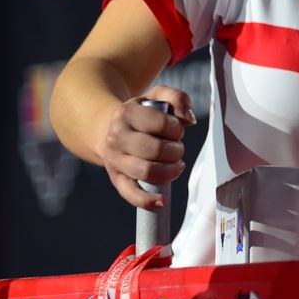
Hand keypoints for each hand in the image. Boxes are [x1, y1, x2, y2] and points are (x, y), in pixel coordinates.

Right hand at [96, 85, 194, 208]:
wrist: (109, 129)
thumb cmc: (142, 114)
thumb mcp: (157, 96)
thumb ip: (178, 98)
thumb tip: (189, 120)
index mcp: (126, 113)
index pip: (160, 123)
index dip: (176, 128)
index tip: (176, 130)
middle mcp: (116, 137)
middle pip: (155, 149)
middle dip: (175, 150)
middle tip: (177, 148)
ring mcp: (115, 160)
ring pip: (146, 171)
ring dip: (169, 170)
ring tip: (176, 165)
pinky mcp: (117, 179)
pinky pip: (130, 194)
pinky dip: (147, 200)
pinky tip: (161, 201)